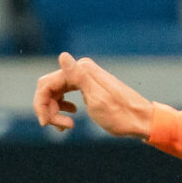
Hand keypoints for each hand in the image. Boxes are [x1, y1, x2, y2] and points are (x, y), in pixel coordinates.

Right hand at [32, 53, 156, 137]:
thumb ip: (78, 77)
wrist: (140, 120)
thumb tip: (62, 55)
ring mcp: (83, 78)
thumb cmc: (121, 114)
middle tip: (60, 127)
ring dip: (54, 111)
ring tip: (67, 126)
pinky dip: (62, 109)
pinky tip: (71, 119)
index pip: (46, 84)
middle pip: (48, 88)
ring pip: (54, 93)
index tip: (46, 124)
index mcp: (81, 71)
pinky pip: (64, 95)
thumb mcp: (97, 98)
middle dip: (47, 109)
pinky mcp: (86, 87)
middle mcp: (80, 70)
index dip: (40, 105)